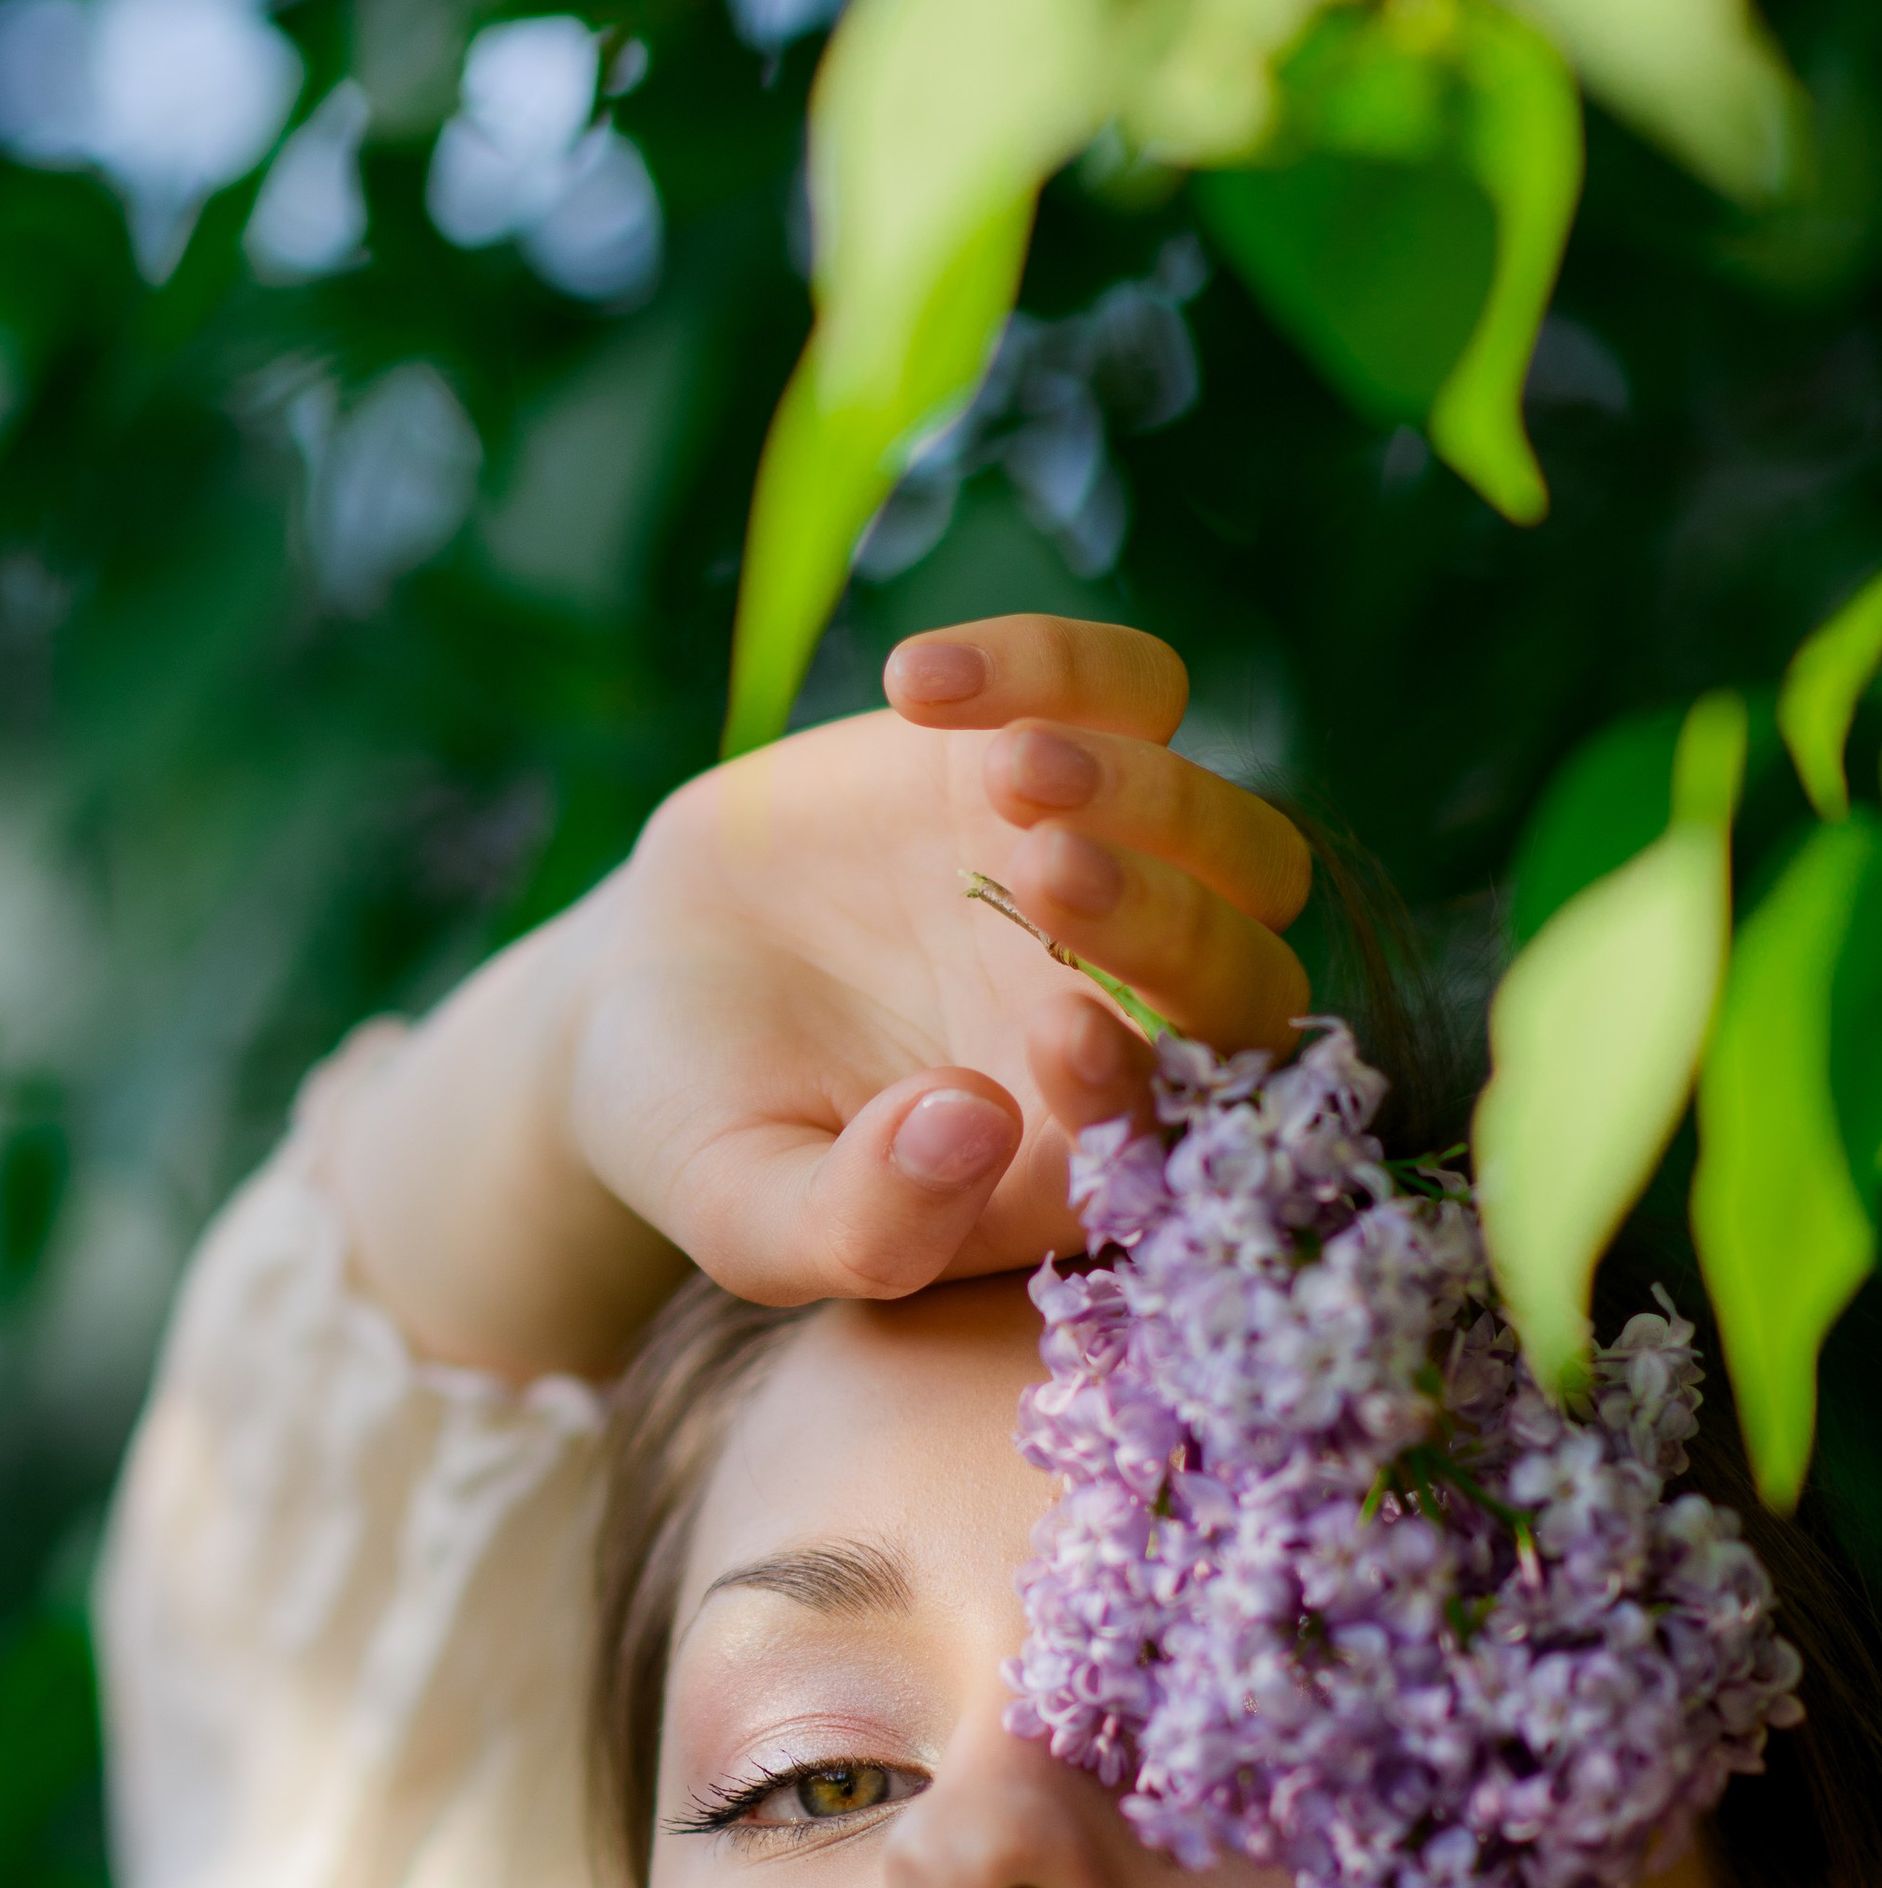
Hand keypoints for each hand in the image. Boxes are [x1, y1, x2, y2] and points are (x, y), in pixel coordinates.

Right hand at [565, 613, 1309, 1306]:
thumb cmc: (709, 1127)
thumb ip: (861, 1222)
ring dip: (1145, 796)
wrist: (645, 988)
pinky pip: (1128, 687)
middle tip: (1047, 877)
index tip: (1055, 1037)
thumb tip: (977, 1128)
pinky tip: (919, 684)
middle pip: (1242, 974)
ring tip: (1004, 769)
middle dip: (1168, 924)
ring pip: (1224, 832)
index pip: (1175, 1128)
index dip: (1139, 1081)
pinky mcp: (1051, 750)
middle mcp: (1128, 1018)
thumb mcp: (747, 1210)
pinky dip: (1054, 664)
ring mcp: (1106, 877)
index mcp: (1080, 1153)